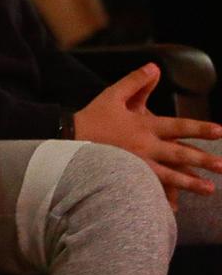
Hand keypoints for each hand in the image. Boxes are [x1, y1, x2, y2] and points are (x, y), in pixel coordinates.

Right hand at [73, 64, 221, 202]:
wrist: (68, 139)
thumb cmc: (92, 117)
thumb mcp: (112, 95)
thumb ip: (135, 82)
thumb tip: (154, 67)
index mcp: (143, 126)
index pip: (177, 126)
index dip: (199, 128)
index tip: (219, 131)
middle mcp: (144, 146)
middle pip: (179, 154)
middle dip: (203, 160)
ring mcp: (137, 164)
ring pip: (169, 176)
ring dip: (191, 183)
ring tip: (210, 189)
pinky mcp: (127, 176)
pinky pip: (149, 189)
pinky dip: (163, 198)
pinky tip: (176, 207)